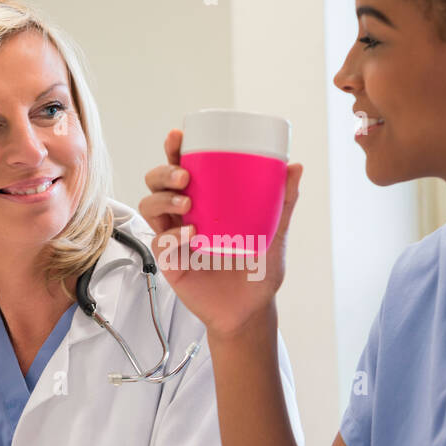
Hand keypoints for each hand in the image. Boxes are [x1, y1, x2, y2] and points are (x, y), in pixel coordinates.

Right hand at [138, 128, 302, 338]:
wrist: (251, 309)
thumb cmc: (259, 270)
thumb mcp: (275, 231)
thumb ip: (283, 201)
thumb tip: (295, 167)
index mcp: (204, 201)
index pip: (182, 168)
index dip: (174, 150)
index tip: (179, 136)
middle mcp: (184, 215)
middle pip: (157, 182)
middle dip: (164, 171)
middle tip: (185, 174)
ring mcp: (174, 237)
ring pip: (150, 206)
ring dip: (163, 197)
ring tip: (187, 200)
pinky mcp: (170, 262)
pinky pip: (160, 242)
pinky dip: (172, 234)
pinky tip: (191, 234)